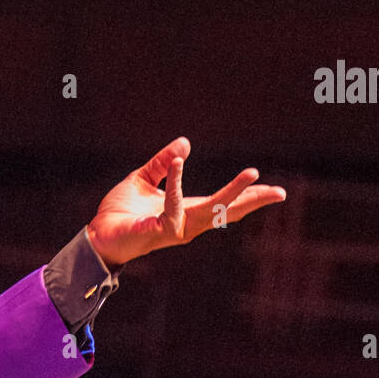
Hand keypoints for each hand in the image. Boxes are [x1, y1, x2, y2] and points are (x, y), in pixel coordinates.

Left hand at [85, 136, 286, 267]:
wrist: (98, 234)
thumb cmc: (121, 212)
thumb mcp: (144, 180)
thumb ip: (162, 164)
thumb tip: (185, 143)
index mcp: (187, 210)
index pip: (224, 203)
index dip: (248, 196)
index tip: (274, 191)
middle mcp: (187, 222)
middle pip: (228, 211)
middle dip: (254, 201)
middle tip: (280, 192)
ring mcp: (176, 229)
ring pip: (211, 211)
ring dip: (232, 192)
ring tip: (252, 174)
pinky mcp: (160, 231)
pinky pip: (173, 206)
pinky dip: (175, 184)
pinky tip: (179, 164)